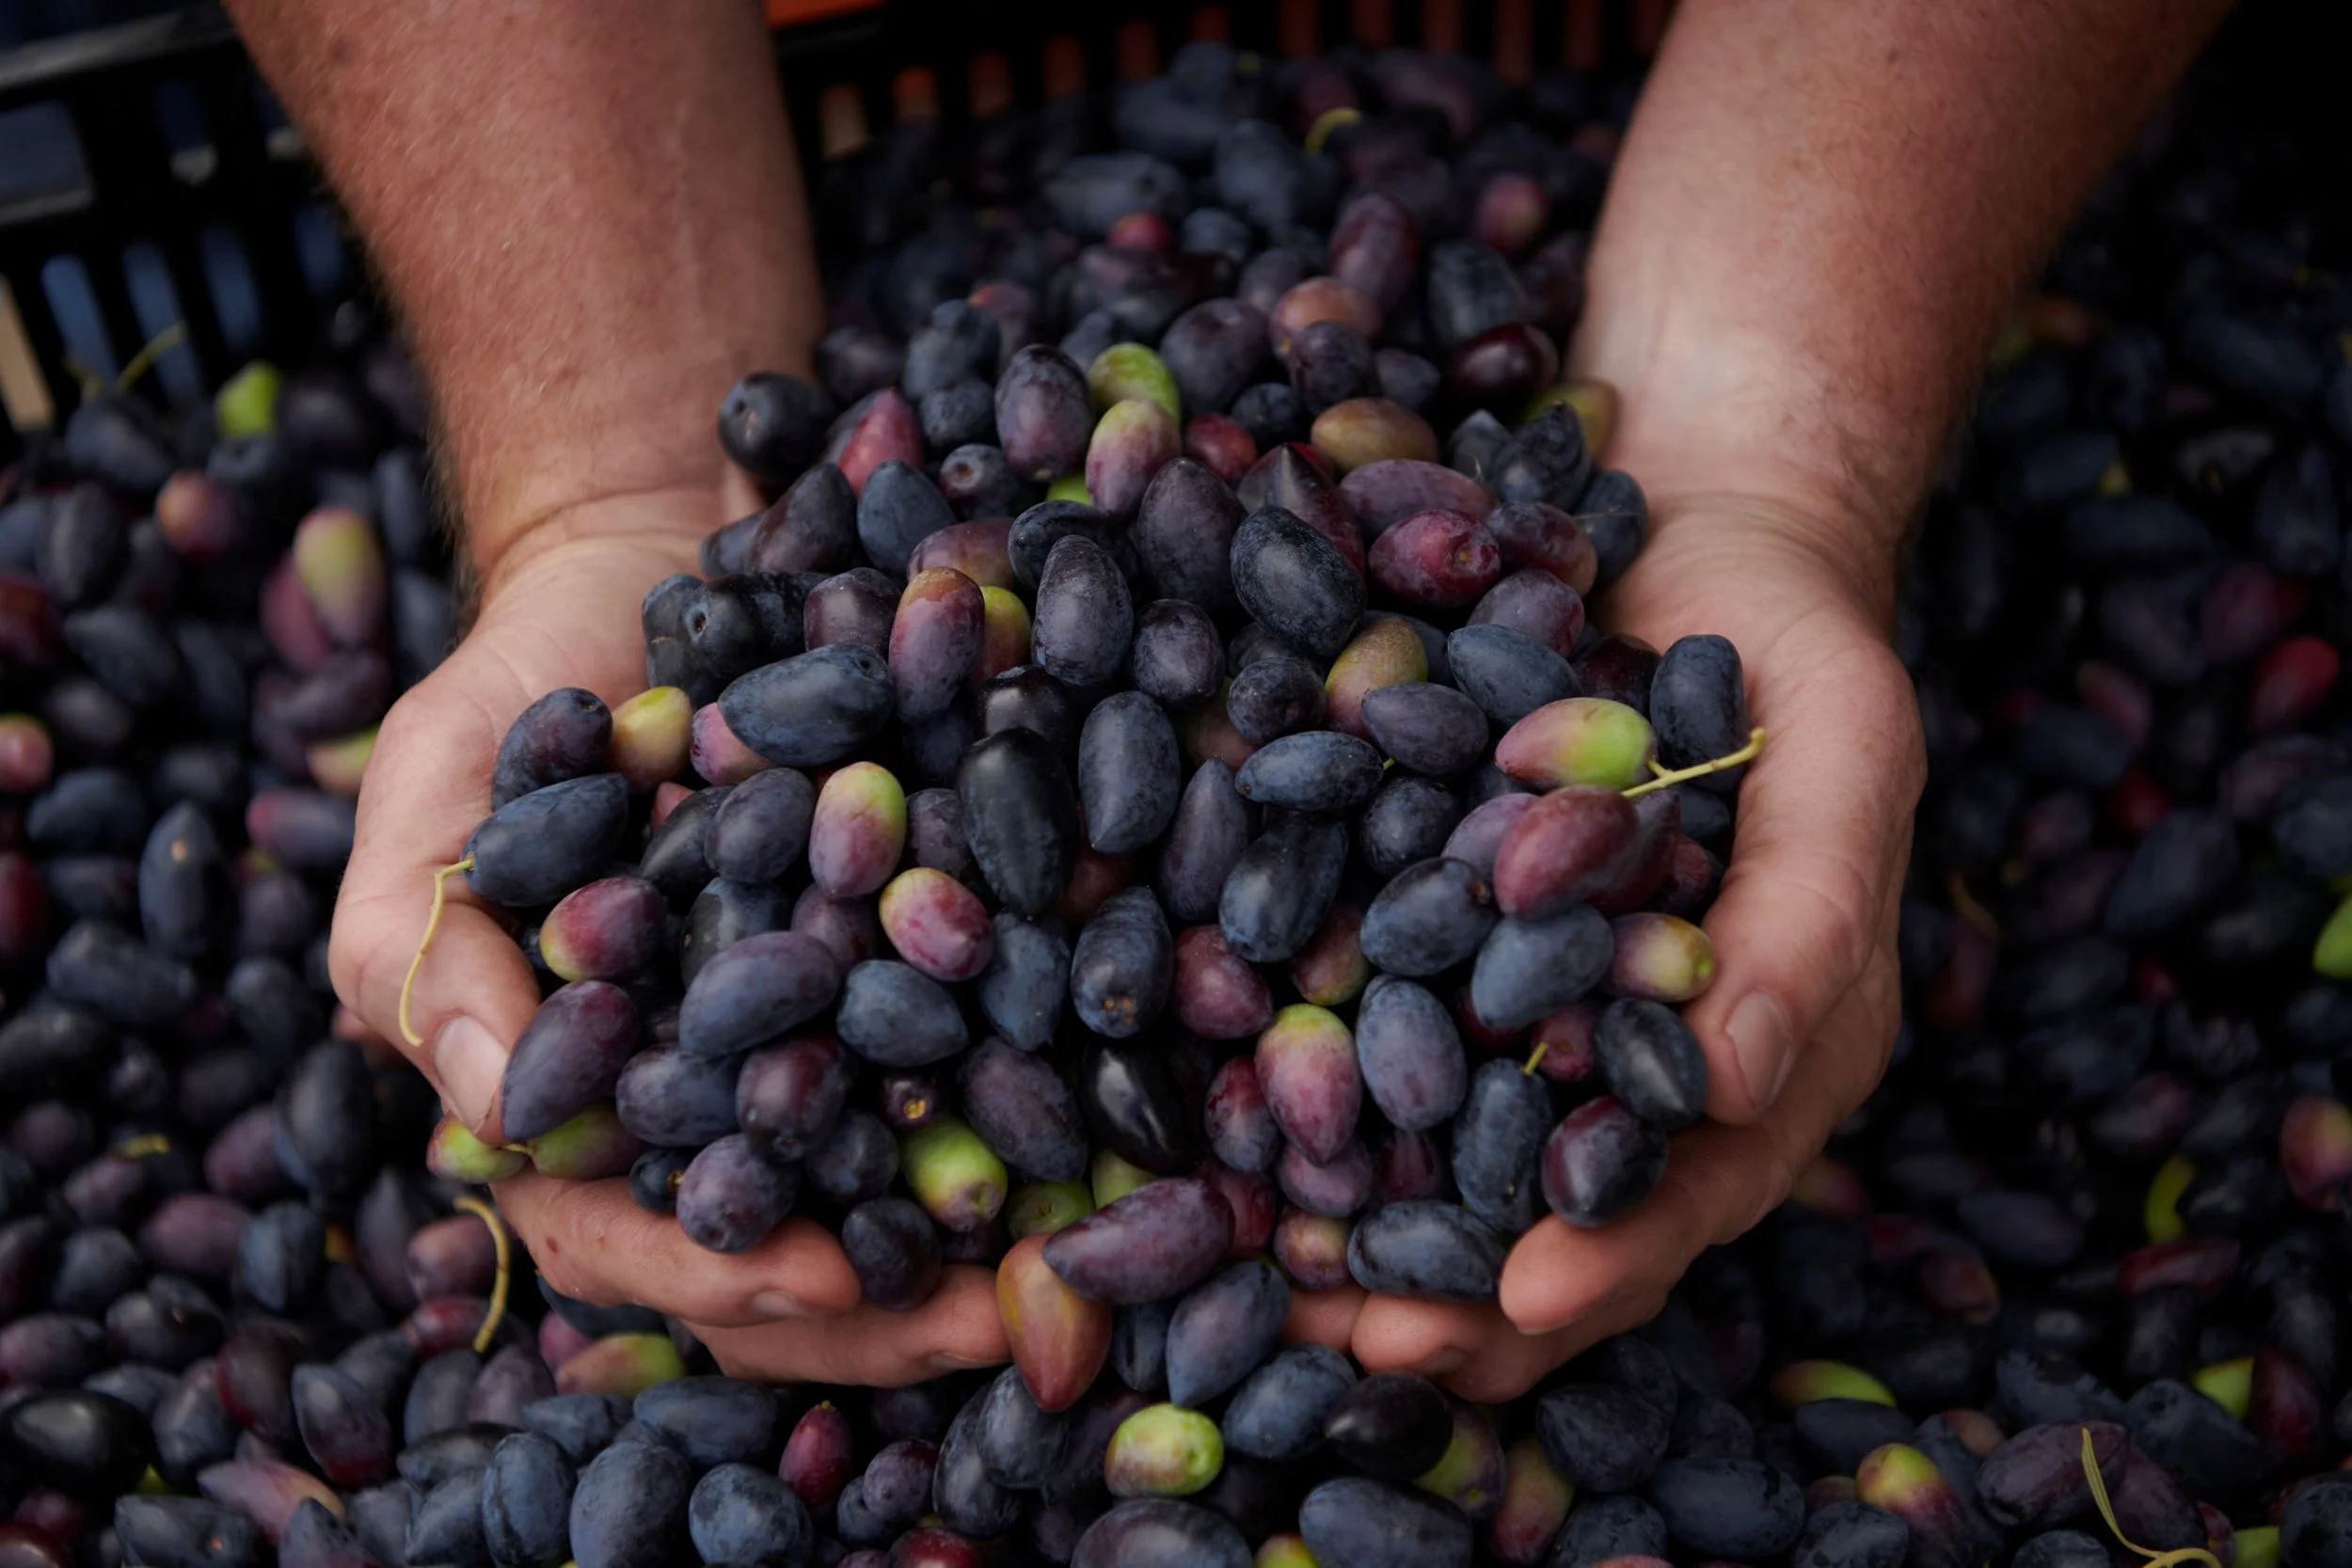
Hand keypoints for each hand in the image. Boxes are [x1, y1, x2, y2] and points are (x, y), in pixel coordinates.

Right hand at [329, 490, 1007, 1383]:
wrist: (650, 572)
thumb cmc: (518, 694)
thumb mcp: (433, 797)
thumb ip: (420, 953)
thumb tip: (492, 1127)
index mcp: (568, 1104)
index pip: (628, 1241)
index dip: (723, 1271)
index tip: (834, 1274)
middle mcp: (693, 1105)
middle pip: (779, 1256)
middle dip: (887, 1307)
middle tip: (1002, 1308)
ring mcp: (801, 1051)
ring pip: (880, 1198)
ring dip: (978, 1245)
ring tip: (1080, 1256)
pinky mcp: (894, 979)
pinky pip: (962, 1064)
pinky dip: (1027, 1104)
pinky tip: (1116, 1129)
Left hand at [1335, 490, 1923, 1399]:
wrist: (1696, 552)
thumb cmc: (1791, 651)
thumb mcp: (1841, 754)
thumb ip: (1806, 912)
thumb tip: (1728, 1075)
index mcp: (1776, 1041)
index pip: (1698, 1180)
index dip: (1615, 1251)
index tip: (1519, 1306)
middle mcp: (1661, 1061)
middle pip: (1576, 1213)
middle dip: (1475, 1296)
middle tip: (1368, 1349)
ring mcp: (1557, 1020)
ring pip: (1479, 1167)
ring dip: (1389, 1246)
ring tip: (1283, 1305)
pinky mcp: (1465, 963)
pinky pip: (1405, 1060)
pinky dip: (1335, 1125)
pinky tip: (1248, 1172)